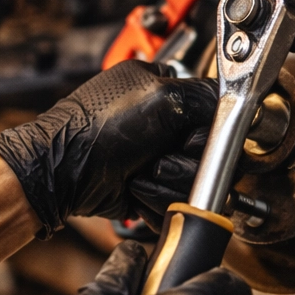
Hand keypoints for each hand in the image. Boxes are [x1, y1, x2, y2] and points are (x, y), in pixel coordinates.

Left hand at [0, 61, 215, 235]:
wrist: (59, 174)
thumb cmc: (94, 130)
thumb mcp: (160, 97)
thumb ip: (204, 96)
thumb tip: (234, 103)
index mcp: (166, 91)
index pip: (216, 114)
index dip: (210, 133)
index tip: (191, 138)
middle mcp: (164, 125)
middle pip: (209, 155)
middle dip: (185, 163)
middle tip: (157, 156)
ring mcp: (157, 158)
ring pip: (194, 184)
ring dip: (168, 185)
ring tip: (139, 174)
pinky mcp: (151, 189)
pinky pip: (175, 204)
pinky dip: (156, 202)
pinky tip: (135, 190)